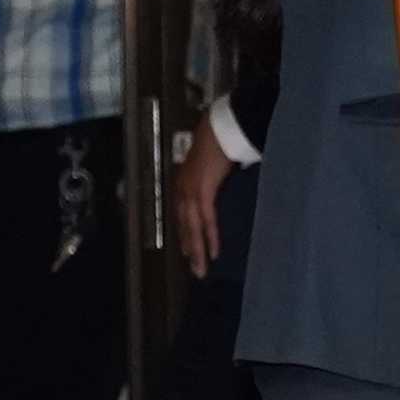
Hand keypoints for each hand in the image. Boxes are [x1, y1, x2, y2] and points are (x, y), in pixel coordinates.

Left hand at [170, 120, 235, 276]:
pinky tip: (213, 252)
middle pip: (185, 226)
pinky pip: (205, 220)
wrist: (217, 130)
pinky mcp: (201, 192)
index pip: (183, 216)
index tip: (188, 250)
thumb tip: (216, 186)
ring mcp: (189, 191)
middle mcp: (182, 189)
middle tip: (195, 269)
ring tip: (201, 269)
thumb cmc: (217, 144)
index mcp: (183, 183)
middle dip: (189, 248)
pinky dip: (209, 237)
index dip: (186, 234)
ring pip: (192, 228)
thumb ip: (210, 179)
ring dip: (197, 250)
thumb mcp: (210, 167)